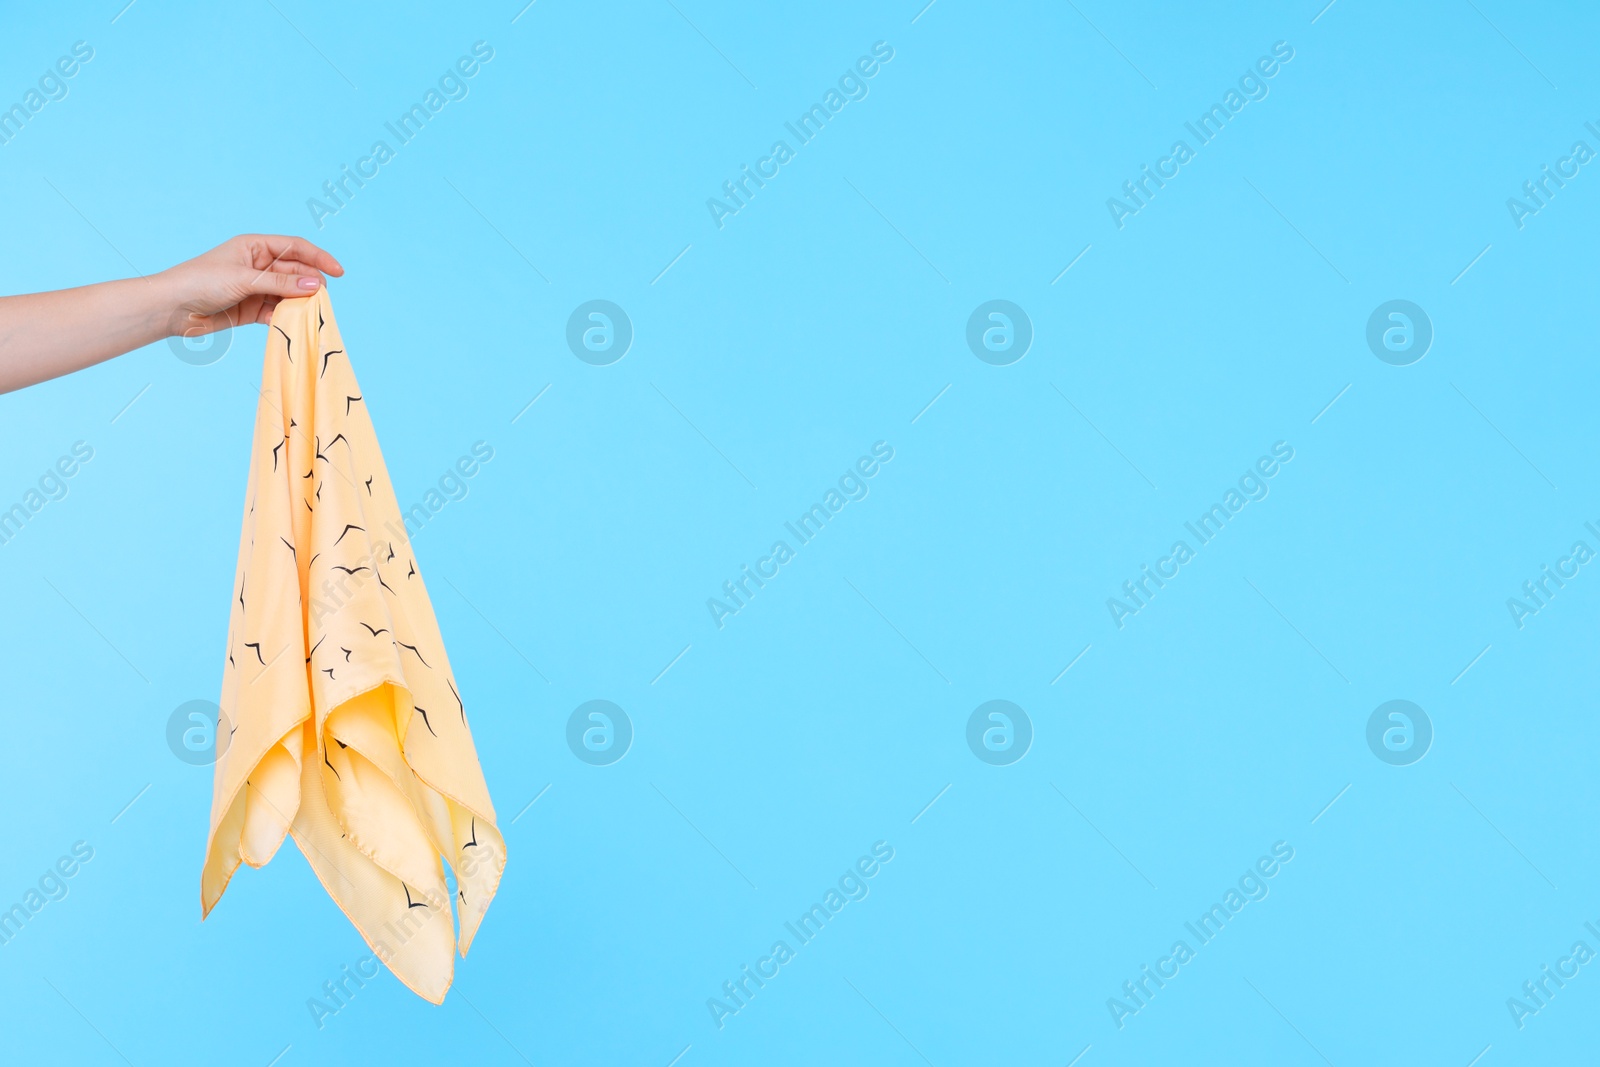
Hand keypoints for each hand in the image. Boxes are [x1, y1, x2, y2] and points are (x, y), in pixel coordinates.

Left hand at [160, 235, 344, 338]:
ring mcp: (256, 288)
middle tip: (322, 299)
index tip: (339, 273)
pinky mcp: (252, 310)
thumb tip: (317, 284)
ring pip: (289, 293)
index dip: (319, 258)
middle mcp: (259, 265)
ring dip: (300, 303)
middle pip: (296, 271)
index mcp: (255, 246)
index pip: (296, 248)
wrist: (170, 309)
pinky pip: (278, 312)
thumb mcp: (245, 279)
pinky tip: (293, 323)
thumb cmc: (201, 282)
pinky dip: (287, 317)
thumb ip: (282, 283)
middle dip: (311, 284)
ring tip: (310, 314)